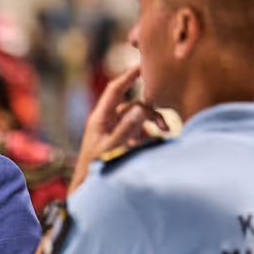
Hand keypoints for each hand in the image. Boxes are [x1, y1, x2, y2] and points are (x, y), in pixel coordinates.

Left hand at [70, 66, 166, 190]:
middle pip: (132, 105)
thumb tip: (142, 109)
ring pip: (137, 118)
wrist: (87, 189)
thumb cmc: (95, 169)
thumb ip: (127, 129)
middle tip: (166, 125)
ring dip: (151, 123)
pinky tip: (153, 144)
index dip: (128, 75)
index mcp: (100, 118)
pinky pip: (136, 131)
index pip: (115, 89)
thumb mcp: (112, 148)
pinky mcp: (118, 140)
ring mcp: (112, 130)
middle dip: (151, 111)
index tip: (143, 64)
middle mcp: (106, 121)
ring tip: (165, 134)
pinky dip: (147, 135)